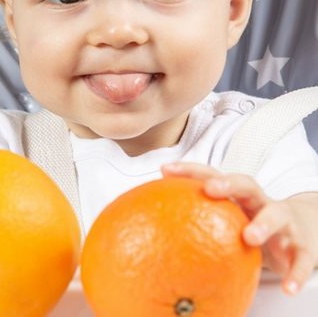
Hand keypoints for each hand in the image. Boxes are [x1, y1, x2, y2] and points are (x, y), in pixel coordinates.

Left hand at [161, 162, 317, 295]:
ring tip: (250, 236)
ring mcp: (283, 221)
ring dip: (263, 224)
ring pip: (276, 214)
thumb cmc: (252, 222)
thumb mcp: (228, 219)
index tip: (165, 169)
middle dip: (228, 183)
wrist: (302, 230)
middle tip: (211, 189)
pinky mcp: (302, 244)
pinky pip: (302, 257)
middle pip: (246, 183)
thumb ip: (199, 220)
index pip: (211, 175)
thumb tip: (152, 228)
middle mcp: (259, 201)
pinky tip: (289, 287)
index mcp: (237, 194)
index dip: (189, 170)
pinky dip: (297, 271)